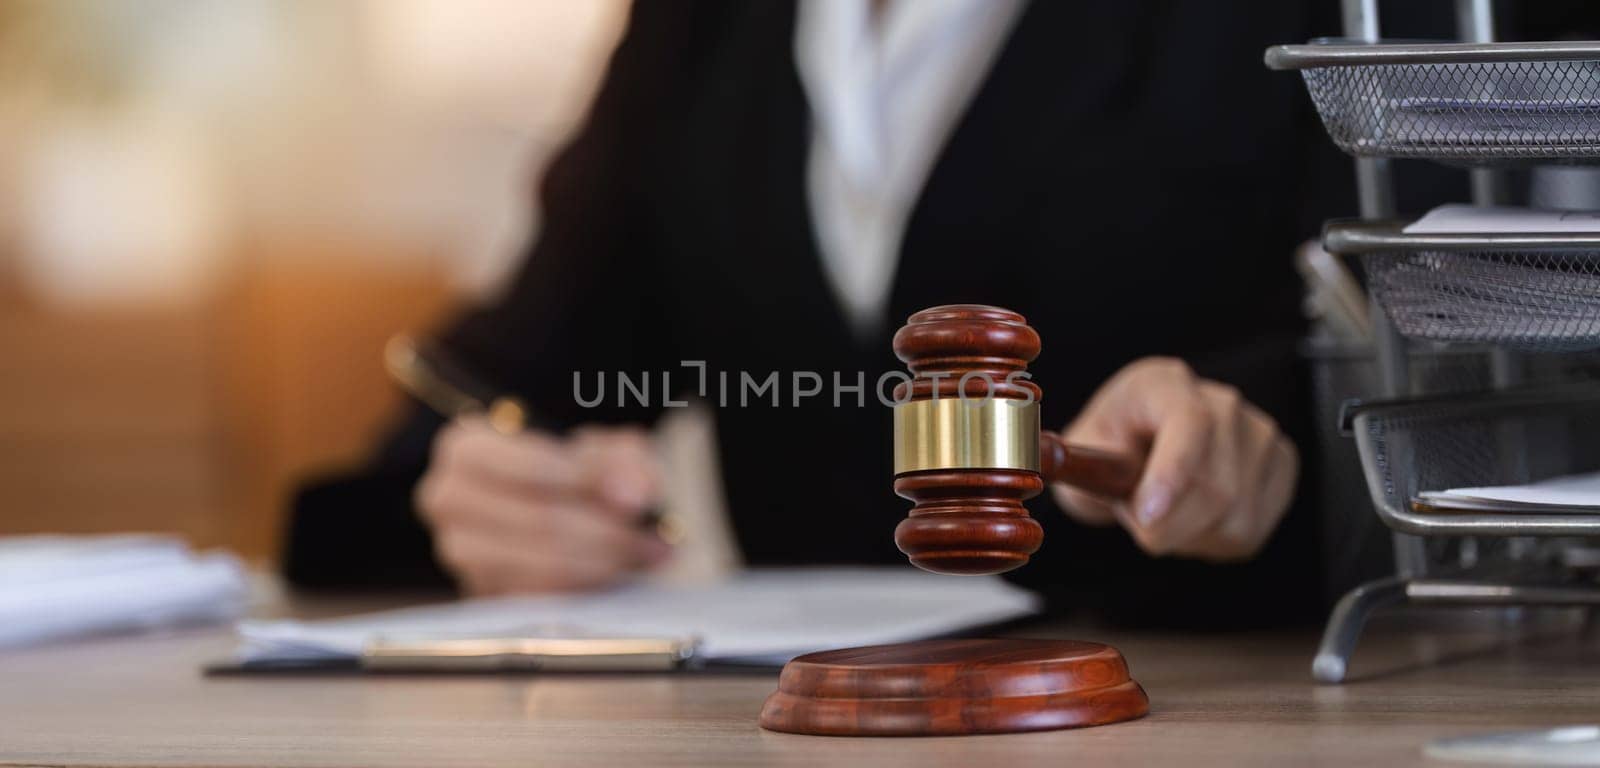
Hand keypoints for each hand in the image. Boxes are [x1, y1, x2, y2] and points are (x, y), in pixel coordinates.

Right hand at [416, 419, 670, 594]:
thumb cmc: (563, 468)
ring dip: (606, 562)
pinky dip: (590, 586)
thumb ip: (619, 461)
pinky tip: (622, 571)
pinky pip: (542, 597)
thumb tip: (637, 494)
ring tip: (649, 552)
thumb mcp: (594, 448)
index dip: (591, 482)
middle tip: (656, 537)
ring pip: (543, 564)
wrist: (535, 499)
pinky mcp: (482, 592)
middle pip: (540, 521)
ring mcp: (460, 552)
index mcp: (466, 448)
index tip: (639, 498)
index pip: (533, 468)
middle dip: (609, 532)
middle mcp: (448, 499)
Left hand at [1051, 357, 1298, 561]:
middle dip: (1166, 527)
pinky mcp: (1281, 465)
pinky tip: (1195, 518)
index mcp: (1163, 385)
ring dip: (1188, 536)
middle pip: (1214, 486)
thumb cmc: (1113, 444)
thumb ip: (1075, 463)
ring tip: (1167, 512)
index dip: (1171, 475)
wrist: (1148, 443)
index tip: (1146, 515)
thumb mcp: (1082, 450)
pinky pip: (1251, 530)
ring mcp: (1258, 432)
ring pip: (1234, 518)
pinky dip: (1214, 541)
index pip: (1188, 425)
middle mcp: (1220, 401)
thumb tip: (1043, 460)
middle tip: (1138, 520)